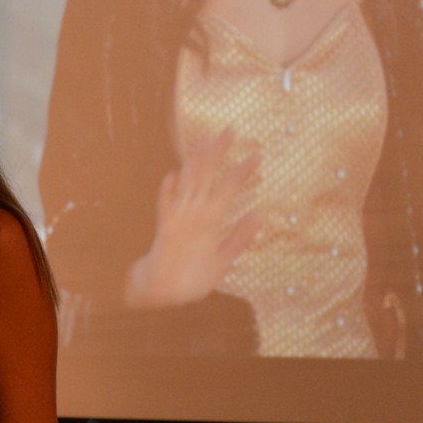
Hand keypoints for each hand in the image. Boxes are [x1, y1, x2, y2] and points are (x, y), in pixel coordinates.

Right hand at [126, 127, 259, 307]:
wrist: (163, 293)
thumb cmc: (192, 277)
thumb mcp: (223, 259)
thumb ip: (240, 237)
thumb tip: (259, 215)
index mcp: (210, 220)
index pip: (229, 188)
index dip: (242, 171)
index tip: (258, 153)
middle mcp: (195, 214)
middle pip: (208, 176)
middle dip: (218, 153)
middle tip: (230, 129)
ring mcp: (179, 220)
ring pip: (189, 184)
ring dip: (195, 163)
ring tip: (203, 140)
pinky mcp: (165, 231)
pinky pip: (166, 209)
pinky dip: (168, 194)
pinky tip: (171, 177)